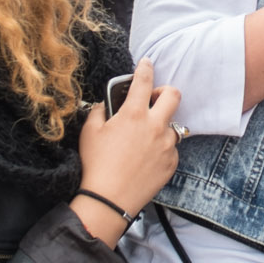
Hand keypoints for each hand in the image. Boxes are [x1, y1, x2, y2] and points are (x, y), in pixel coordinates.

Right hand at [78, 58, 181, 215]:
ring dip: (162, 125)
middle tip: (154, 100)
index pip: (144, 81)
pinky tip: (146, 157)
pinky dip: (161, 148)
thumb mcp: (90, 132)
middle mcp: (155, 126)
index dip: (145, 68)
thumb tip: (105, 105)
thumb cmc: (97, 165)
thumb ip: (99, 111)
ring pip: (173, 125)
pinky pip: (171, 148)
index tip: (146, 63)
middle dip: (165, 92)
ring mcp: (166, 145)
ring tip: (146, 137)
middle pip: (174, 95)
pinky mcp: (171, 163)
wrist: (109, 199)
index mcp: (134, 114)